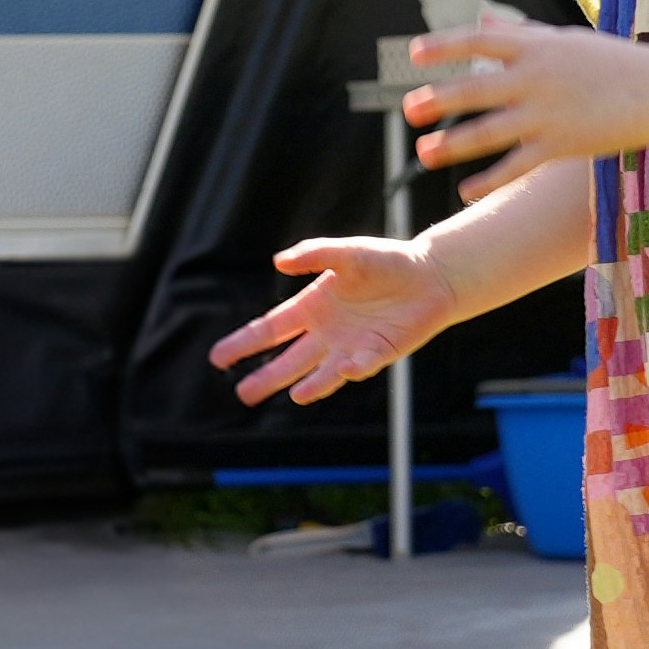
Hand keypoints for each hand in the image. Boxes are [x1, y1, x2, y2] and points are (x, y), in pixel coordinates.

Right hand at [211, 231, 481, 409]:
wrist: (431, 276)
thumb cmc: (387, 261)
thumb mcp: (347, 252)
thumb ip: (314, 254)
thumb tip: (279, 262)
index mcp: (311, 307)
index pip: (269, 330)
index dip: (244, 344)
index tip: (217, 357)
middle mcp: (325, 333)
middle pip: (287, 360)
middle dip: (264, 377)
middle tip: (242, 394)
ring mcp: (349, 347)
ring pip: (318, 373)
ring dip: (304, 385)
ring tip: (289, 396)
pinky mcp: (376, 354)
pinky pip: (359, 366)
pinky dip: (351, 369)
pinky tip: (345, 368)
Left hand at [397, 16, 648, 190]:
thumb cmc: (610, 62)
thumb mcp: (565, 40)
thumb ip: (519, 35)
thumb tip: (482, 22)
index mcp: (537, 47)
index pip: (478, 42)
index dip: (444, 47)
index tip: (413, 55)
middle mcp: (536, 78)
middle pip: (475, 90)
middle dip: (438, 101)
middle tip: (409, 110)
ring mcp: (548, 113)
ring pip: (488, 133)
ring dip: (452, 145)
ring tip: (424, 154)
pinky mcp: (561, 145)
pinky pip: (516, 166)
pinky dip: (489, 180)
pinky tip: (464, 191)